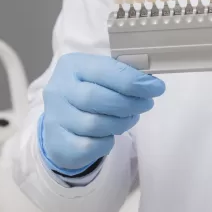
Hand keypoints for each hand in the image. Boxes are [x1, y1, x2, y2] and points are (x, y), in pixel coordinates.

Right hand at [40, 53, 165, 173]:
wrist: (59, 125)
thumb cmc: (86, 95)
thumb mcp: (98, 77)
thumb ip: (120, 77)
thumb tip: (150, 84)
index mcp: (71, 66)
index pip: (104, 70)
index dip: (132, 81)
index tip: (156, 88)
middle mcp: (58, 90)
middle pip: (97, 98)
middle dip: (129, 103)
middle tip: (146, 104)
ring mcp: (56, 118)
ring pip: (95, 124)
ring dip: (120, 123)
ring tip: (129, 118)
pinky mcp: (59, 143)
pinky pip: (90, 145)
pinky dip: (106, 142)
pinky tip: (108, 135)